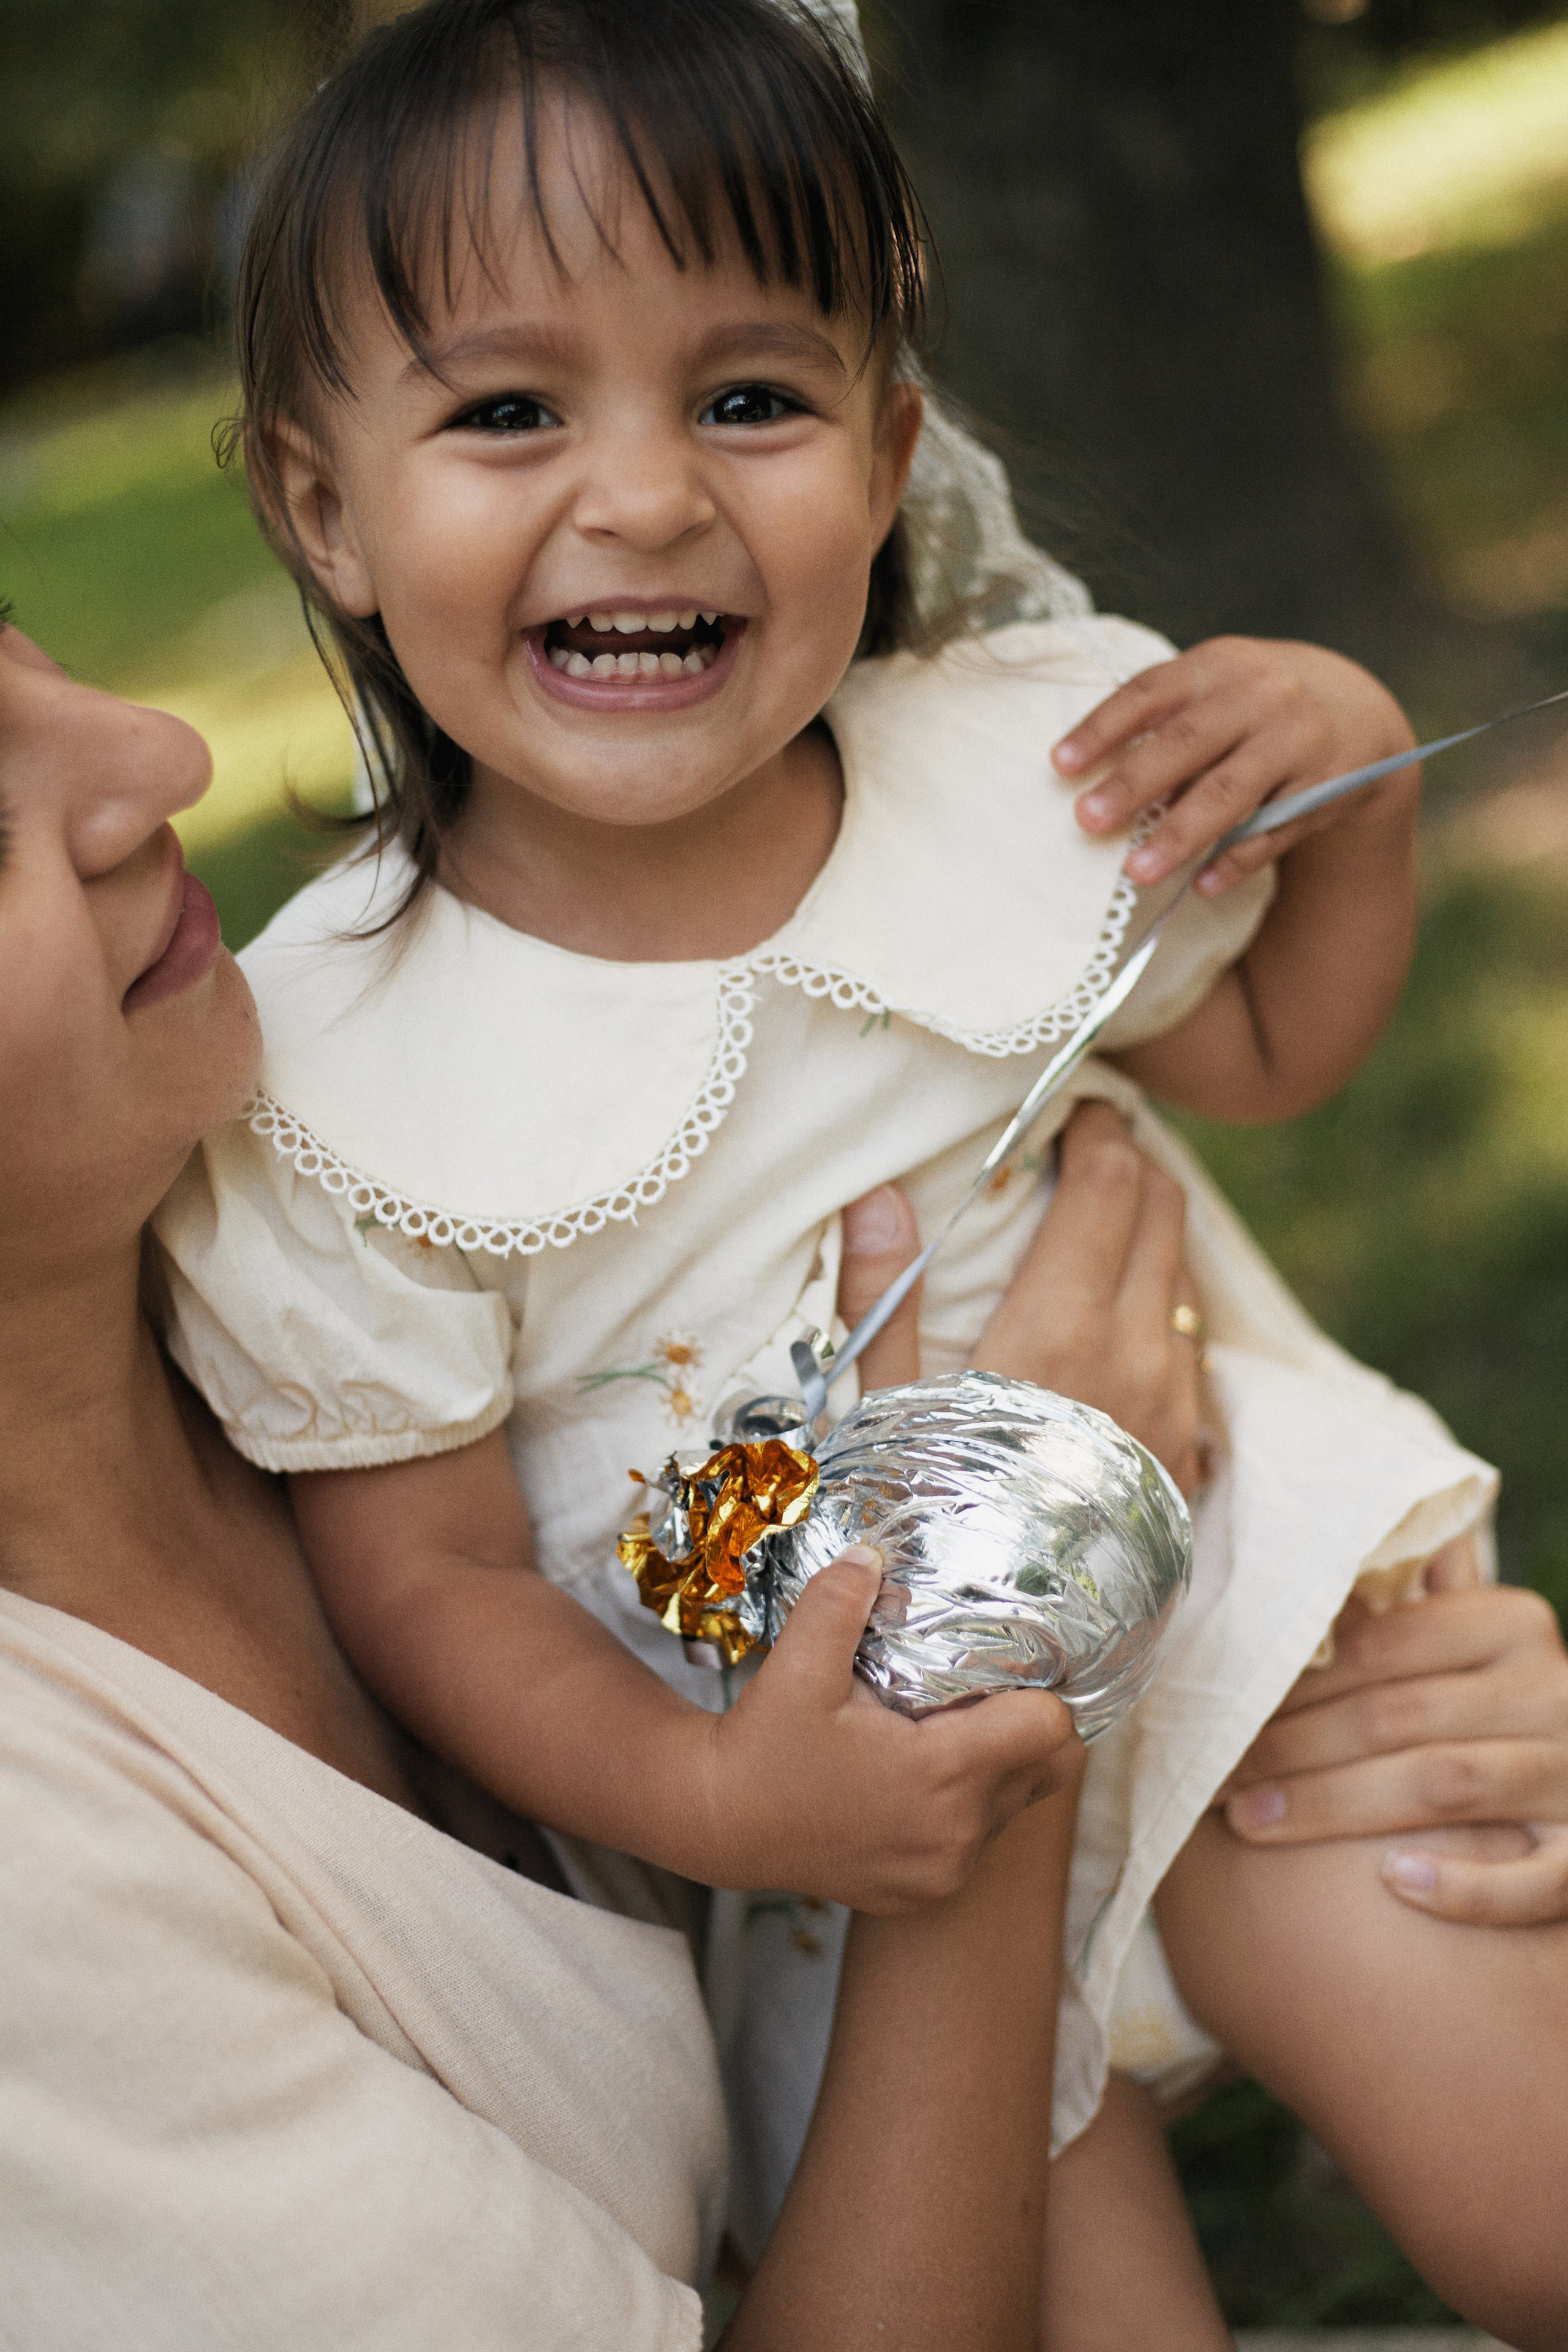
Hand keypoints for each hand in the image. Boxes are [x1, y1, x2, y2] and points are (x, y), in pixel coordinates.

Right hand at [702, 1546, 1077, 1912]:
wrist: (720, 1822)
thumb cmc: (763, 1744)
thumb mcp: (797, 1664)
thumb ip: (840, 1600)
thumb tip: (873, 1553)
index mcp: (941, 1773)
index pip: (1052, 1729)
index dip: (1039, 1690)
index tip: (1005, 1669)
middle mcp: (957, 1833)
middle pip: (1048, 1768)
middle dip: (1026, 1727)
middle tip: (978, 1696)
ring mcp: (943, 1871)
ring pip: (1014, 1805)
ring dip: (996, 1768)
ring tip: (938, 1734)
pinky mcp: (926, 1892)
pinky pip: (977, 1841)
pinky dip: (964, 1808)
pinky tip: (914, 1780)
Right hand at [838, 1103, 1204, 1491]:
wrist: (1012, 1652)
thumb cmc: (931, 1526)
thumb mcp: (890, 1410)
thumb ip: (885, 1297)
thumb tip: (875, 1194)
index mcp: (1060, 1327)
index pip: (1112, 1185)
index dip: (1099, 1131)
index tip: (1076, 1113)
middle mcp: (1137, 1353)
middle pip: (1167, 1211)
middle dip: (1132, 1166)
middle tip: (1089, 1154)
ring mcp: (1177, 1403)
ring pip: (1184, 1278)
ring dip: (1151, 1239)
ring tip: (1099, 1235)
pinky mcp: (1192, 1451)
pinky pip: (1191, 1349)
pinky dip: (1161, 1313)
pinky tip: (1115, 1330)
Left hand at [1052, 634, 1417, 898]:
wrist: (1360, 710)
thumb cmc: (1255, 705)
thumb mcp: (1217, 688)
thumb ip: (1166, 721)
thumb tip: (1094, 779)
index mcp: (1218, 665)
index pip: (1150, 692)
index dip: (1103, 727)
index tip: (1060, 765)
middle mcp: (1261, 696)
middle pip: (1188, 743)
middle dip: (1135, 783)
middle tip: (1087, 820)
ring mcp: (1298, 742)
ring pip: (1232, 792)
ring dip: (1182, 833)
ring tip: (1138, 872)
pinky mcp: (1328, 787)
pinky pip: (1275, 830)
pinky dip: (1238, 860)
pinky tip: (1203, 886)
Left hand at [1220, 1578, 1567, 1924]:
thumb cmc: (1495, 1708)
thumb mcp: (1469, 1646)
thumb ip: (1411, 1606)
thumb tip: (1321, 1545)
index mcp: (1511, 1623)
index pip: (1383, 1643)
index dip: (1295, 1681)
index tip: (1223, 1710)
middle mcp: (1552, 1691)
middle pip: (1398, 1714)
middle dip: (1294, 1747)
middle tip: (1218, 1776)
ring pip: (1444, 1784)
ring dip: (1335, 1806)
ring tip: (1252, 1821)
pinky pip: (1532, 1879)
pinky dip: (1463, 1885)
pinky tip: (1390, 1882)